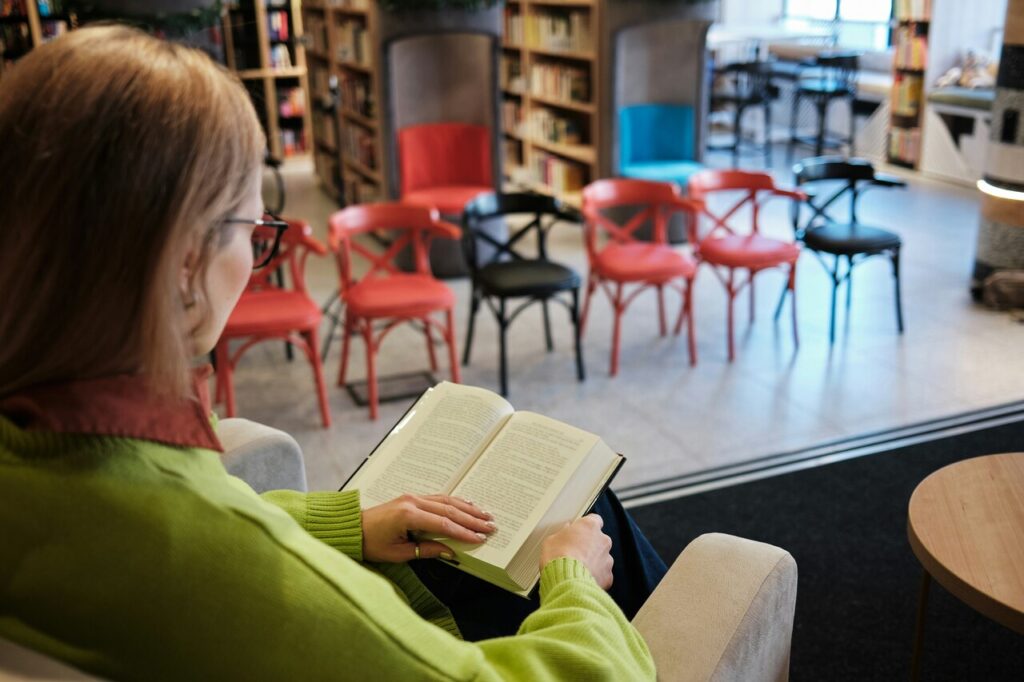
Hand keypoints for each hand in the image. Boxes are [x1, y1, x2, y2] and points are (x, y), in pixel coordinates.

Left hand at [361, 494, 495, 562]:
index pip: (444, 524)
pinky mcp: (412, 497)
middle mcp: (412, 502)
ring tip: (485, 515)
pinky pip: (438, 498)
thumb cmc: (371, 543)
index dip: (464, 532)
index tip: (480, 538)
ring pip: (447, 501)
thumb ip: (426, 550)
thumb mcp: (399, 554)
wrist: (354, 528)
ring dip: (467, 508)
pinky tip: (467, 505)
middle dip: (472, 519)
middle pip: (449, 510)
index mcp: (408, 515)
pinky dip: (455, 502)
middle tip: (491, 525)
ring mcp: (413, 497)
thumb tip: (450, 552)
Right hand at [540, 514, 613, 589]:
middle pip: (599, 539)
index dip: (585, 527)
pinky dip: (595, 576)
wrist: (566, 580)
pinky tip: (583, 579)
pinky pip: (603, 574)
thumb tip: (564, 533)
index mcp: (589, 526)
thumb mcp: (552, 539)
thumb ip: (562, 533)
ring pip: (602, 557)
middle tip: (576, 552)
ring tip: (578, 568)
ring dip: (593, 561)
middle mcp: (602, 540)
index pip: (594, 520)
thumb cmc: (558, 558)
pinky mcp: (608, 575)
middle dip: (590, 545)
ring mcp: (607, 558)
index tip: (578, 532)